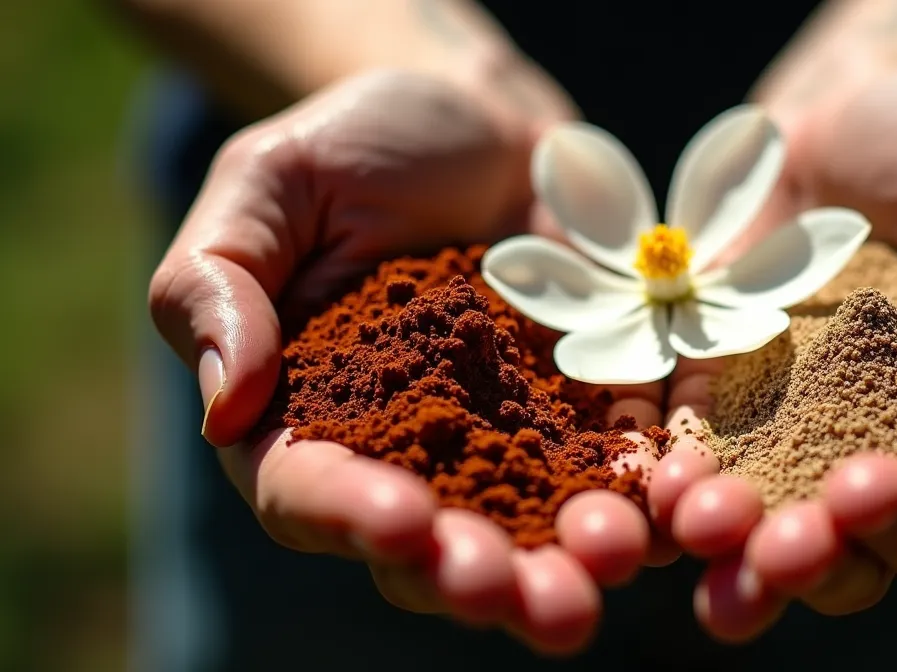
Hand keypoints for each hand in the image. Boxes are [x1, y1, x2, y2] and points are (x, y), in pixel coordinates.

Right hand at [148, 70, 666, 654]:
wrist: (473, 117)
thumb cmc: (350, 144)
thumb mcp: (266, 188)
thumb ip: (218, 287)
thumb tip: (224, 411)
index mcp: (308, 415)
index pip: (311, 489)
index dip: (352, 516)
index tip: (403, 524)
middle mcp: (409, 447)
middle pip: (432, 537)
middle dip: (478, 574)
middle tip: (525, 600)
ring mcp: (506, 431)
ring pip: (531, 517)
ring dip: (571, 554)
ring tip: (610, 562)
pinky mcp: (589, 400)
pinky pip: (619, 454)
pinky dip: (645, 486)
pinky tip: (674, 508)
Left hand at [647, 61, 896, 639]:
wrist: (856, 106)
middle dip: (864, 544)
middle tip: (821, 522)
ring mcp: (821, 439)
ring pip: (810, 537)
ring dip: (768, 557)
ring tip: (722, 534)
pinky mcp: (735, 406)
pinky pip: (716, 469)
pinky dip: (692, 495)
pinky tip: (668, 498)